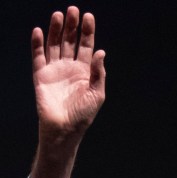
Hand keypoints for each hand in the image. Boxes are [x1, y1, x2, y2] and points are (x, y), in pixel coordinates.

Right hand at [32, 6, 105, 138]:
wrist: (64, 129)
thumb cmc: (83, 115)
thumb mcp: (97, 94)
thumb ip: (98, 73)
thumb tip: (101, 52)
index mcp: (86, 71)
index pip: (87, 46)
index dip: (87, 31)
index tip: (88, 16)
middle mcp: (70, 67)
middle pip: (70, 41)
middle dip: (72, 26)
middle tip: (73, 10)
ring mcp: (55, 70)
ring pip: (54, 45)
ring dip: (55, 30)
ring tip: (59, 15)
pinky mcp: (40, 75)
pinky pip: (38, 56)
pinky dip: (38, 43)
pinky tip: (40, 31)